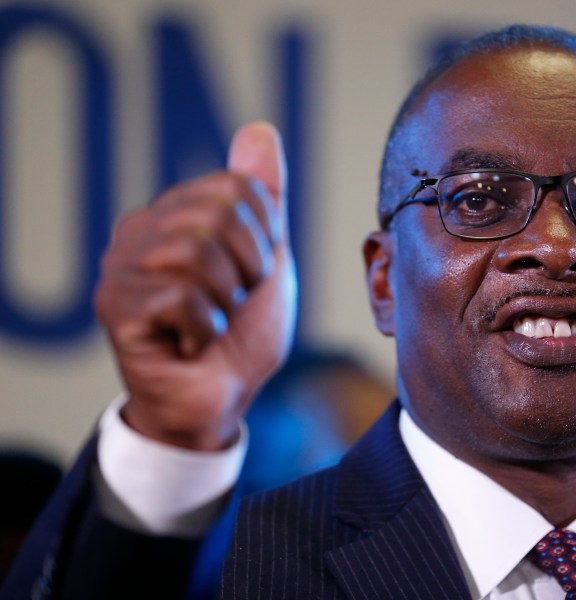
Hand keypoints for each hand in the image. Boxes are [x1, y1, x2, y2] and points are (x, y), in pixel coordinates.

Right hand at [94, 122, 296, 450]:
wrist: (221, 397)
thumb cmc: (241, 331)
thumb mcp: (267, 258)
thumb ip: (263, 198)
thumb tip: (259, 130)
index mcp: (177, 212)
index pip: (239, 189)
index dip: (264, 240)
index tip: (252, 276)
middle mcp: (140, 229)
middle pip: (220, 215)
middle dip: (248, 271)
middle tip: (232, 303)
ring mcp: (121, 266)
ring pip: (198, 254)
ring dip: (226, 303)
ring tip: (210, 322)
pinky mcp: (114, 306)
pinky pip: (180, 297)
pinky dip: (205, 329)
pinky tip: (190, 342)